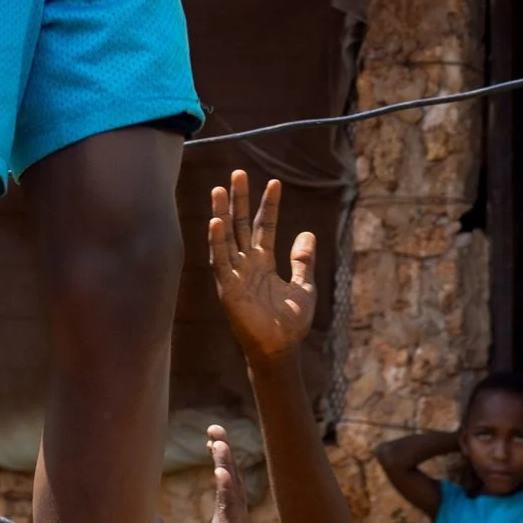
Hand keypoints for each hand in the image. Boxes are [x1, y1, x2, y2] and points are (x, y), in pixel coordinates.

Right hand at [208, 171, 316, 372]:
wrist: (280, 349)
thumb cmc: (290, 323)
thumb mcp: (304, 286)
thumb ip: (303, 260)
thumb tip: (307, 233)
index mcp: (264, 262)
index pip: (264, 226)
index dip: (269, 205)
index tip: (275, 183)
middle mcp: (247, 264)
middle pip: (240, 225)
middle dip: (239, 200)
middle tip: (238, 173)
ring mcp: (236, 274)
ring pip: (226, 238)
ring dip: (222, 214)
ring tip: (219, 189)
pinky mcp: (228, 288)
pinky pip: (220, 262)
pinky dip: (217, 242)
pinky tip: (215, 222)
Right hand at [208, 423, 289, 522]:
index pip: (231, 485)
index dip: (226, 462)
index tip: (218, 439)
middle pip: (225, 482)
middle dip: (220, 454)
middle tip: (213, 429)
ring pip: (225, 491)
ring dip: (222, 465)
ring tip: (217, 442)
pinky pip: (227, 511)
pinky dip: (224, 491)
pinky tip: (222, 473)